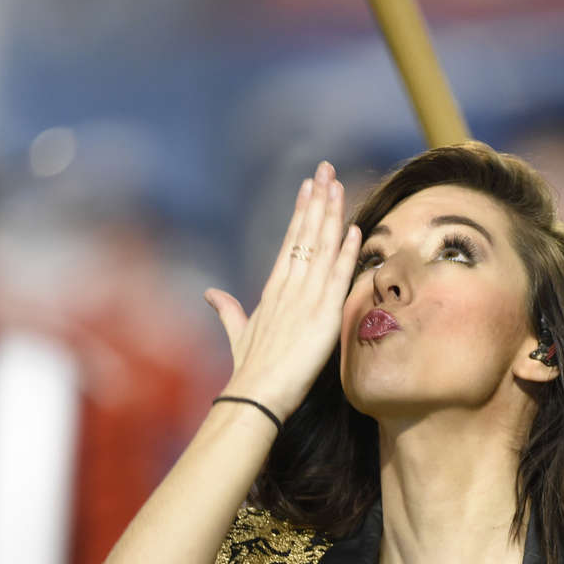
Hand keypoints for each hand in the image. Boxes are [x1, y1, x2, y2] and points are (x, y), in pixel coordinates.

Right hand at [204, 161, 361, 421]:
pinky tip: (353, 229)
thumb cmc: (249, 371)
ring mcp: (305, 300)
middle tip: (326, 168)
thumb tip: (210, 293)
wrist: (255, 395)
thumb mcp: (239, 335)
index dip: (301, 213)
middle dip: (317, 200)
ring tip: (337, 184)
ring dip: (331, 215)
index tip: (309, 187)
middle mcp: (288, 288)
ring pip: (320, 248)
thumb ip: (228, 311)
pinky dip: (345, 253)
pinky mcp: (321, 317)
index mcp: (272, 291)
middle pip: (305, 235)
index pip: (290, 242)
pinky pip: (336, 278)